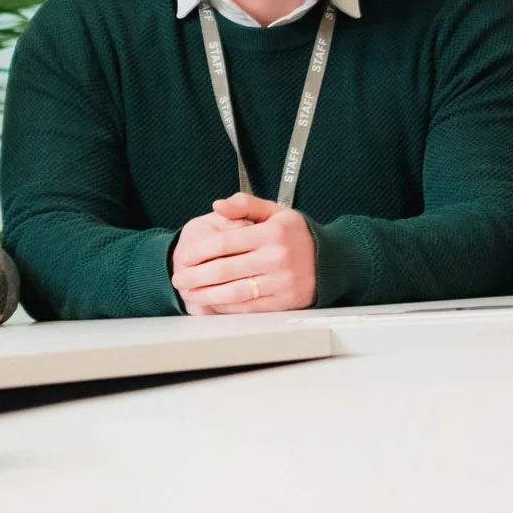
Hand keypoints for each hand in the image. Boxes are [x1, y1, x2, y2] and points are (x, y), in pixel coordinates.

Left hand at [169, 193, 316, 314]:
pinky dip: (225, 307)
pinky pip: (247, 307)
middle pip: (224, 270)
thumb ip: (246, 205)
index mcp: (273, 232)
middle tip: (179, 278)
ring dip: (205, 294)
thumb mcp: (277, 213)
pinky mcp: (284, 301)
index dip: (199, 251)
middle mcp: (278, 257)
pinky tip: (213, 303)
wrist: (333, 261)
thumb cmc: (299, 236)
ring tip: (190, 292)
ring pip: (233, 292)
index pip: (225, 242)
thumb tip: (218, 205)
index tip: (185, 257)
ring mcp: (281, 281)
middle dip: (195, 276)